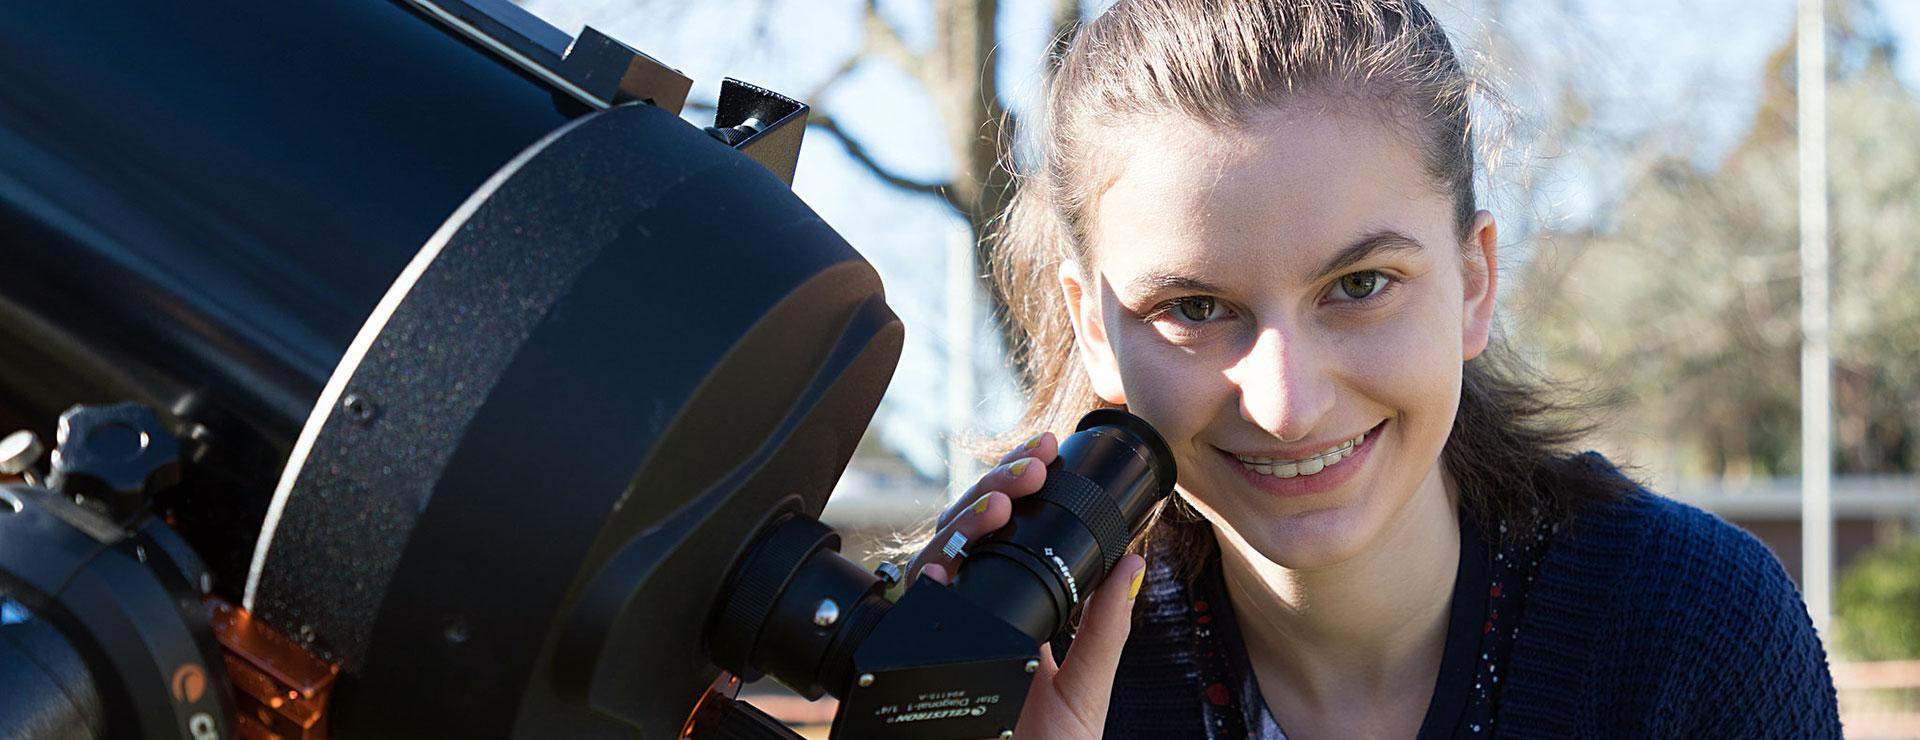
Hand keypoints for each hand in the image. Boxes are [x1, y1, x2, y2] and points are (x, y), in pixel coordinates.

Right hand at [903, 433, 1146, 738]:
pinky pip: (907, 608)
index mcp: (1008, 612)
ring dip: (967, 518)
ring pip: (938, 553)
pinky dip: (924, 579)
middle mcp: (965, 614)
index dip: (1017, 487)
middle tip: (1029, 469)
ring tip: (1003, 502)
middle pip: (968, 530)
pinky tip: (947, 562)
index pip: (1004, 532)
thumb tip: (1134, 562)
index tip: (1045, 455)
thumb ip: (1107, 627)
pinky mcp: (909, 659)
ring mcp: (936, 631)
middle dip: (995, 488)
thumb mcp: (1086, 691)